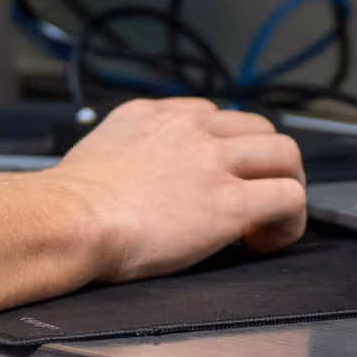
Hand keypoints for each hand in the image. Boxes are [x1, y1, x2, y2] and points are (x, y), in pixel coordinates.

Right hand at [41, 97, 307, 282]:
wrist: (67, 220)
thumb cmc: (69, 205)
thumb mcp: (96, 151)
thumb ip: (125, 151)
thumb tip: (131, 176)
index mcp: (153, 114)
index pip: (213, 115)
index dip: (223, 150)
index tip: (217, 178)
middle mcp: (189, 128)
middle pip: (258, 126)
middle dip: (262, 162)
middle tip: (252, 198)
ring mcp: (213, 162)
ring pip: (286, 153)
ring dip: (285, 185)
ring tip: (268, 219)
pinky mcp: (229, 201)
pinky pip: (288, 197)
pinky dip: (288, 221)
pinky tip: (264, 242)